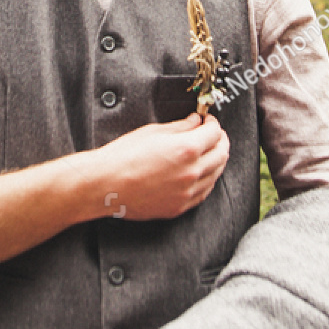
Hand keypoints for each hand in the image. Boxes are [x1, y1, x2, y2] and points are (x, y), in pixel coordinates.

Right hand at [92, 112, 228, 221]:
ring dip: (215, 161)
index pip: (215, 134)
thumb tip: (195, 122)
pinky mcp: (179, 207)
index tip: (208, 121)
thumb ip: (180, 127)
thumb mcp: (152, 132)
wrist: (106, 185)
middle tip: (212, 135)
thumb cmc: (123, 157)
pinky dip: (206, 180)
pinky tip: (199, 173)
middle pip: (222, 154)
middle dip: (220, 141)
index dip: (213, 124)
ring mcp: (187, 192)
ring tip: (206, 153)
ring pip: (216, 175)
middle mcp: (192, 172)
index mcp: (186, 149)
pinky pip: (203, 193)